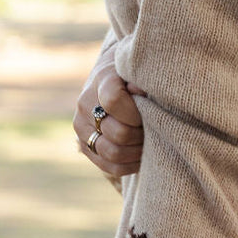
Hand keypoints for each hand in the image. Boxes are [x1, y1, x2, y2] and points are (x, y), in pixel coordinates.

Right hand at [74, 44, 144, 176]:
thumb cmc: (134, 76)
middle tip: (155, 130)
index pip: (114, 101)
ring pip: (112, 152)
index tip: (148, 111)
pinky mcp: (83, 145)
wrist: (112, 79)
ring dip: (136, 152)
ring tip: (149, 142)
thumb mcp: (140, 71)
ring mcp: (81, 127)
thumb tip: (140, 91)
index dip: (136, 113)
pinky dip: (129, 165)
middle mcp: (85, 104)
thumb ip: (142, 80)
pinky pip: (108, 166)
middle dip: (141, 134)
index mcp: (102, 80)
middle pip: (117, 132)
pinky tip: (141, 156)